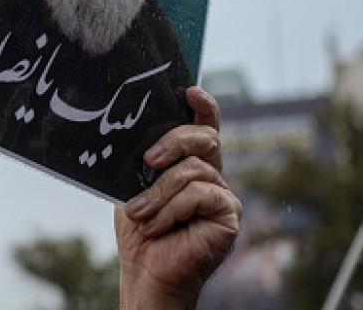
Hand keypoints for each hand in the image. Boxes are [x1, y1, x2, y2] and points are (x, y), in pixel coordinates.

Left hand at [115, 87, 240, 308]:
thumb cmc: (140, 227)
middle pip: (204, 138)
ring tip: (139, 214)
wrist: (146, 271)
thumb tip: (136, 131)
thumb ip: (144, 159)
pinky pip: (200, 194)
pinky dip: (172, 210)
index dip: (202, 106)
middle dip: (173, 142)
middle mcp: (212, 174)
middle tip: (148, 161)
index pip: (204, 126)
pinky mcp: (229, 215)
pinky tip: (157, 227)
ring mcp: (223, 194)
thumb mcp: (134, 184)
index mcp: (190, 162)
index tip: (189, 91)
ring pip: (193, 171)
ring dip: (158, 193)